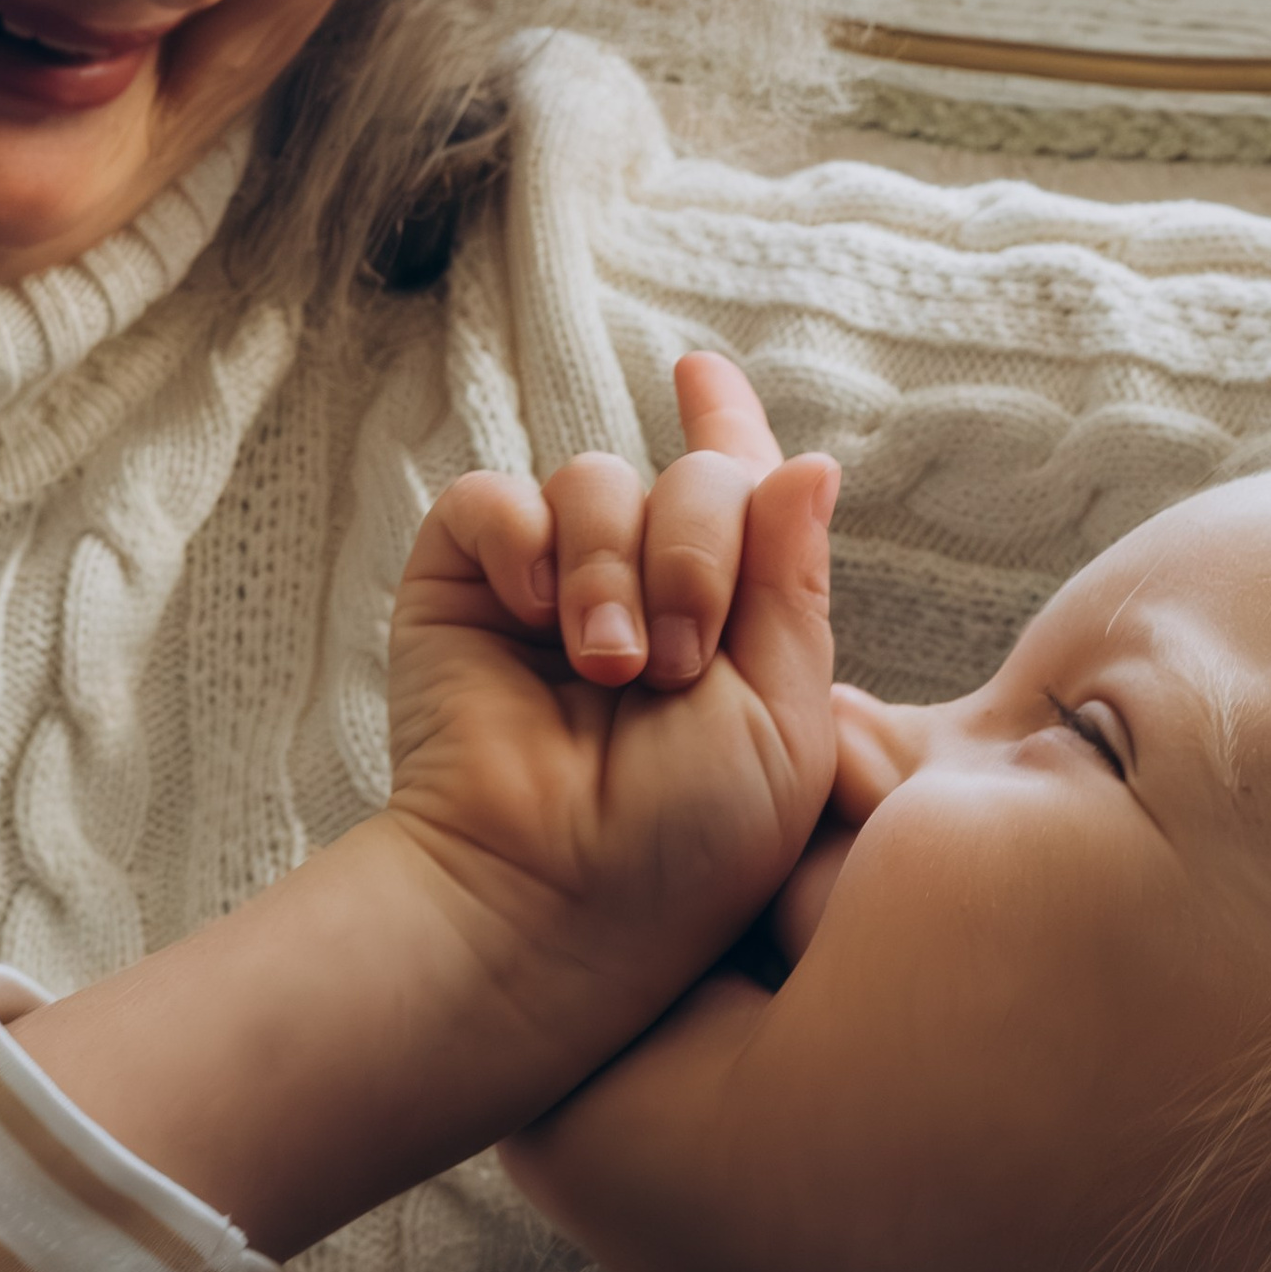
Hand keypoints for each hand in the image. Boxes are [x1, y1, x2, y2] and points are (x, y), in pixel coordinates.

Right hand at [384, 356, 839, 1081]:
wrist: (556, 897)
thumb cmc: (686, 842)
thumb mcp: (788, 716)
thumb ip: (794, 582)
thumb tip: (808, 460)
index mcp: (730, 619)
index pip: (738, 491)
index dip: (727, 423)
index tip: (699, 374)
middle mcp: (638, 589)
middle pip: (690, 476)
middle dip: (699, 549)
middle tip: (678, 662)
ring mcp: (545, 585)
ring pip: (597, 477)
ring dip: (616, 566)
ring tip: (607, 667)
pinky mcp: (462, 586)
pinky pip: (495, 497)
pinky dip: (526, 537)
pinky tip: (539, 612)